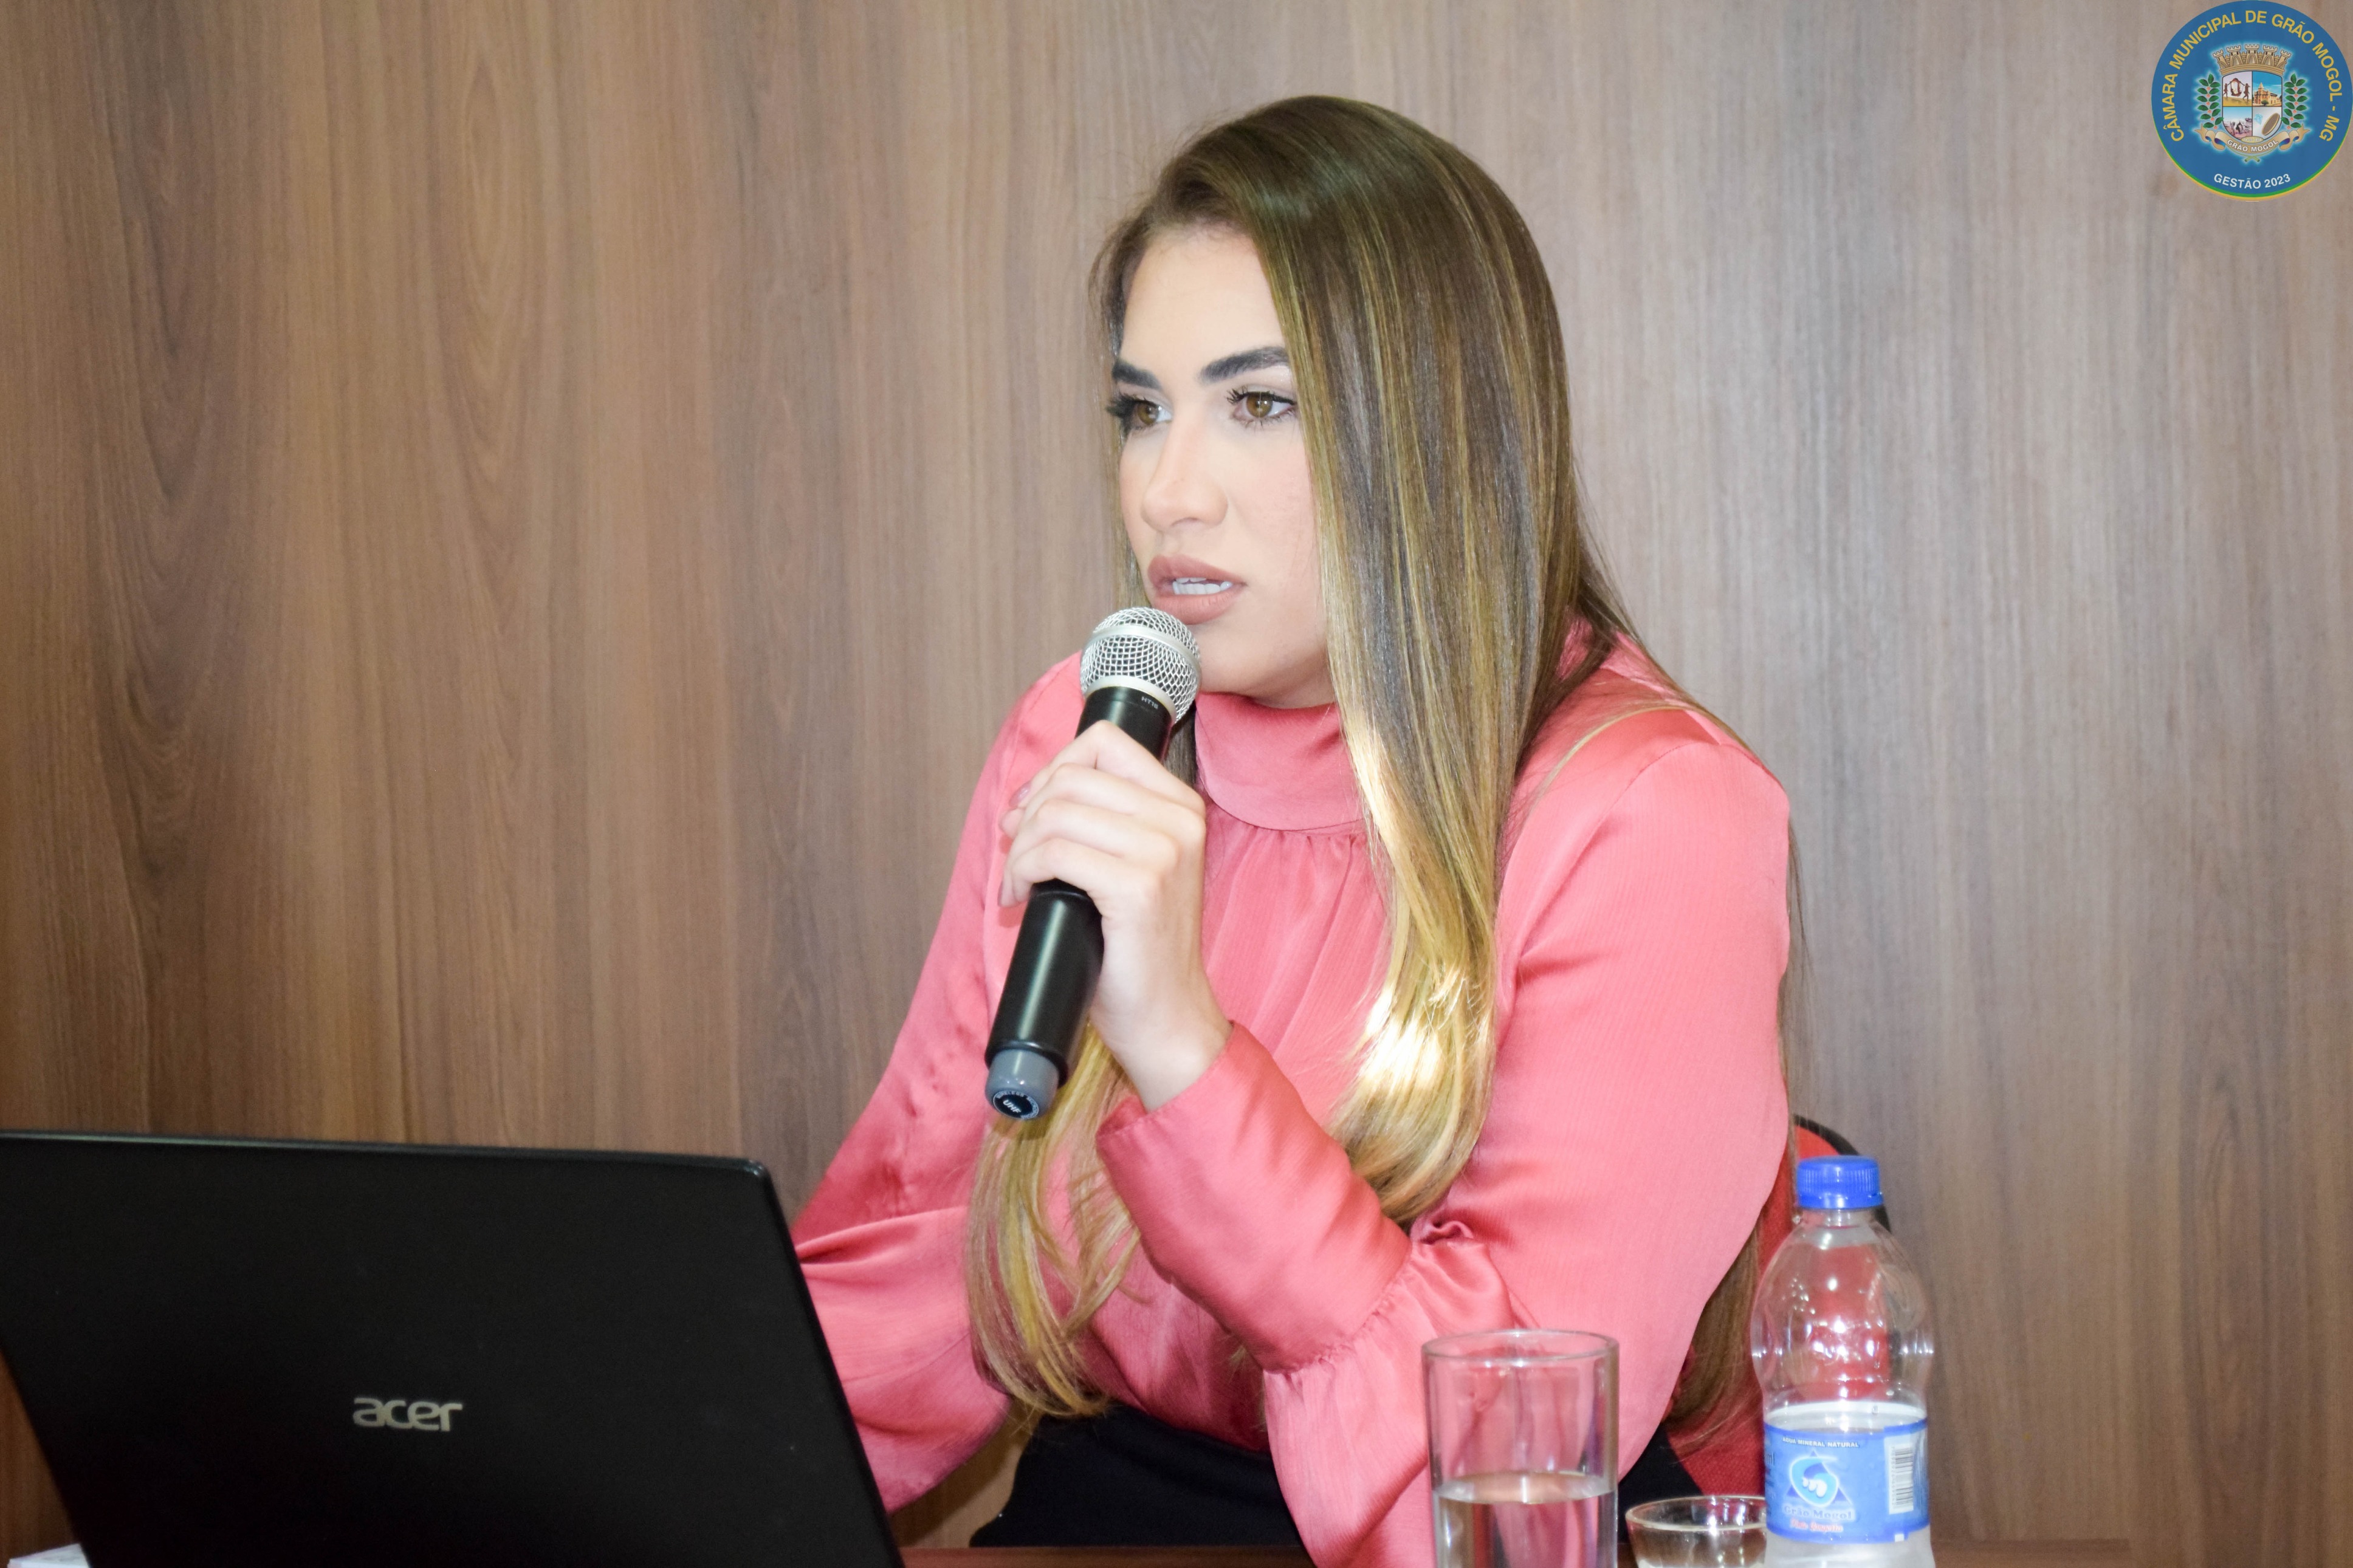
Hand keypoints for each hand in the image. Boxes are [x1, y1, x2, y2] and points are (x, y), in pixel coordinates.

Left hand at [999, 721, 1227, 1109]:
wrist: (1167, 1016)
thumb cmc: (1137, 948)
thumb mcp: (1127, 866)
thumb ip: (1093, 822)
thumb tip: (1023, 800)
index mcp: (1181, 806)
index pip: (1103, 743)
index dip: (1053, 769)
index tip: (1032, 811)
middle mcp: (1180, 820)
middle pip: (1071, 778)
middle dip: (1027, 816)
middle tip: (1018, 860)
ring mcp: (1164, 851)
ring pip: (1055, 813)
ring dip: (1019, 849)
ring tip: (1018, 884)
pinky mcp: (1139, 886)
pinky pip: (1053, 853)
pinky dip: (1021, 872)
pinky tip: (1019, 900)